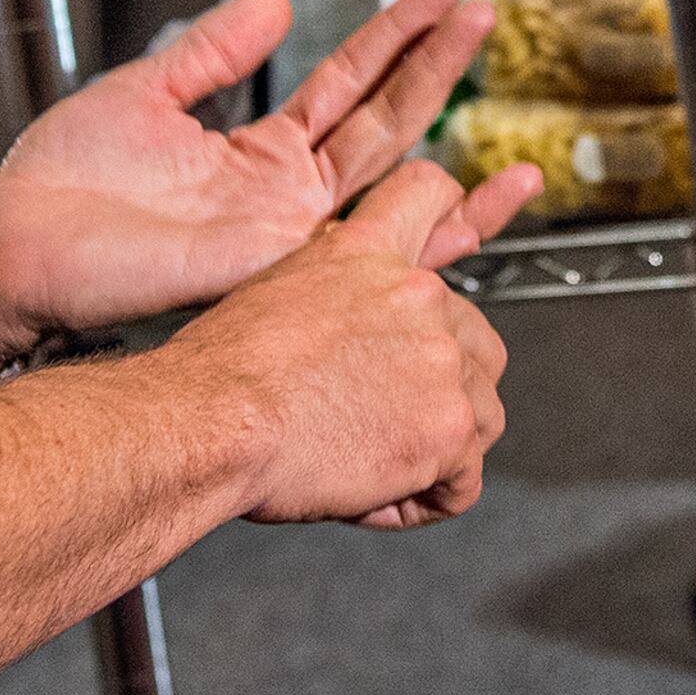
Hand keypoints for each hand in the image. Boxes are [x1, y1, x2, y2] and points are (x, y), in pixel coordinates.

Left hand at [0, 0, 530, 373]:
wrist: (8, 249)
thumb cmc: (58, 188)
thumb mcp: (145, 92)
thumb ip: (213, 53)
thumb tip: (271, 2)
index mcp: (257, 155)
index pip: (346, 85)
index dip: (394, 36)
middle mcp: (284, 195)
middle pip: (384, 116)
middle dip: (434, 57)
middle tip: (479, 5)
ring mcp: (284, 232)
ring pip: (386, 161)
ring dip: (435, 102)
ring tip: (477, 44)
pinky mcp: (268, 260)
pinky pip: (358, 241)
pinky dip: (428, 222)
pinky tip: (469, 187)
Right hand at [169, 162, 523, 526]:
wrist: (214, 420)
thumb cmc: (220, 373)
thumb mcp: (276, 292)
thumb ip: (337, 294)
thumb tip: (352, 324)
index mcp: (367, 252)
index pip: (428, 194)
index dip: (461, 205)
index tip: (476, 217)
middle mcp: (417, 295)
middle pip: (479, 343)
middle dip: (446, 389)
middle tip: (383, 420)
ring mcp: (441, 360)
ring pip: (481, 416)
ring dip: (437, 449)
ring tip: (370, 462)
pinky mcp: (449, 428)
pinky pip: (464, 482)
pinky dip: (424, 501)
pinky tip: (374, 493)